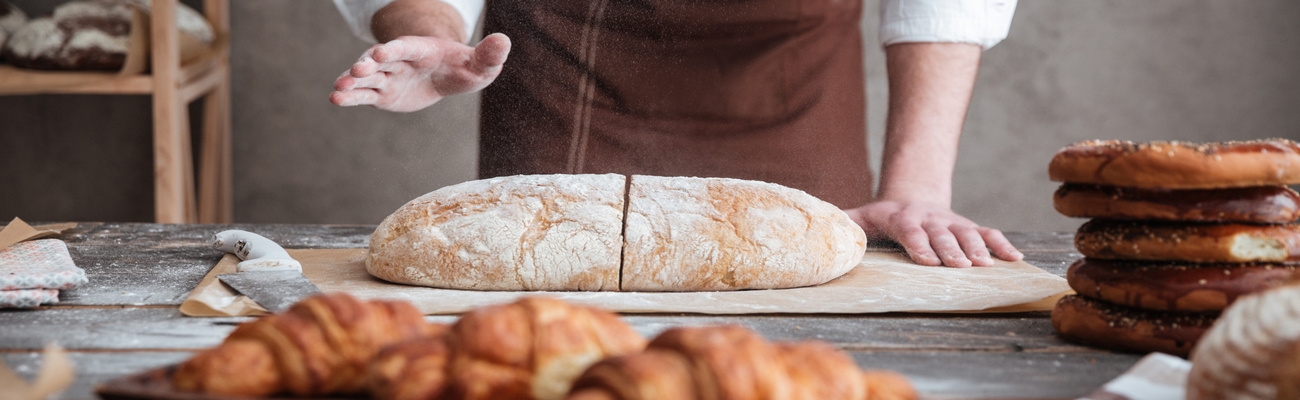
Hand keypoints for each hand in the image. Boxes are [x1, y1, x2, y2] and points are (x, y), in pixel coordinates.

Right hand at [329, 33, 510, 112]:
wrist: (447, 76)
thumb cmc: (464, 67)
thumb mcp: (480, 64)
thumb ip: (489, 55)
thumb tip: (504, 41)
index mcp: (422, 50)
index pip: (406, 48)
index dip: (393, 50)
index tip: (379, 53)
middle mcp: (400, 61)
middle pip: (381, 62)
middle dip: (368, 65)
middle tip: (356, 70)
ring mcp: (390, 77)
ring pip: (368, 80)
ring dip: (353, 83)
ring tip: (337, 91)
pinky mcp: (383, 95)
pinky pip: (365, 96)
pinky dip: (351, 98)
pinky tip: (335, 99)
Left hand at [844, 200, 1022, 267]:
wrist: (911, 196)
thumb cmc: (882, 216)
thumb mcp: (861, 216)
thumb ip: (843, 222)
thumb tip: (818, 227)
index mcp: (902, 218)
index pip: (911, 231)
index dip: (920, 245)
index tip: (928, 260)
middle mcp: (930, 219)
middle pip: (942, 235)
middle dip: (952, 250)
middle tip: (961, 266)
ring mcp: (951, 222)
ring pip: (967, 233)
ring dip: (978, 249)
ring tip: (987, 266)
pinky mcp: (967, 226)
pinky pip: (987, 233)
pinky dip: (1002, 245)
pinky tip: (1015, 259)